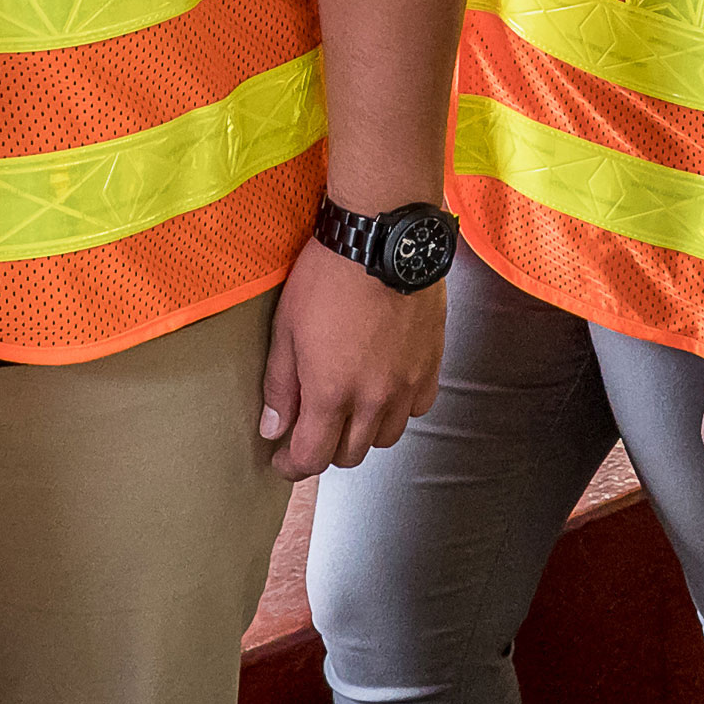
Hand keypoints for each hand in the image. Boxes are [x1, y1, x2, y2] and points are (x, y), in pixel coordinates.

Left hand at [259, 239, 444, 478]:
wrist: (383, 237)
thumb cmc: (329, 276)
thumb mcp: (287, 327)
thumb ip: (280, 385)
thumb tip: (272, 427)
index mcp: (330, 392)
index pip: (312, 457)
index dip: (292, 466)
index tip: (282, 460)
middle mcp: (373, 398)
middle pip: (350, 454)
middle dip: (325, 450)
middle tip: (312, 430)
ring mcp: (406, 383)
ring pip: (386, 437)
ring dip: (363, 433)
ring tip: (348, 409)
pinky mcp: (431, 364)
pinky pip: (417, 408)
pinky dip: (398, 409)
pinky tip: (384, 389)